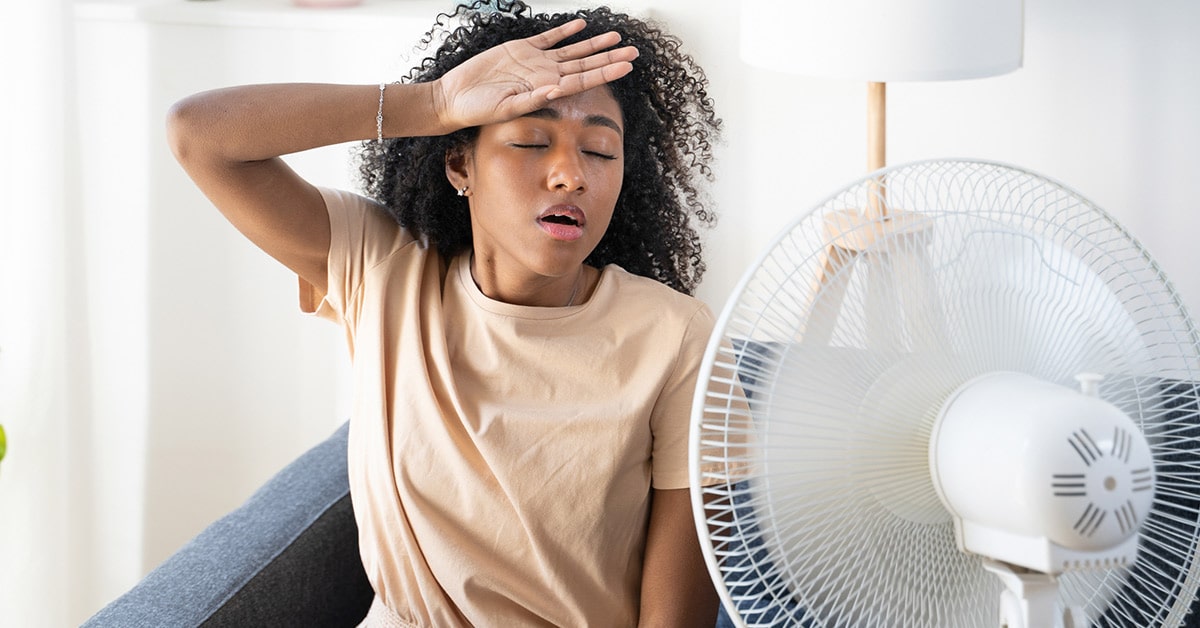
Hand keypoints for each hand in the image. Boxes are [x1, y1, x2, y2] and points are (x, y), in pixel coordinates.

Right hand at [434, 19, 638, 130]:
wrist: (456, 98)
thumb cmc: (478, 109)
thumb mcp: (506, 107)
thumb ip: (532, 99)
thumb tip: (557, 90)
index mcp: (546, 90)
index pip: (584, 80)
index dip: (607, 72)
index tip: (627, 66)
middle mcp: (546, 75)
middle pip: (586, 64)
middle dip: (610, 58)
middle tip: (634, 52)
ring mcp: (535, 62)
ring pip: (572, 50)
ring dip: (594, 44)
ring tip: (616, 37)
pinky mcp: (521, 49)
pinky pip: (548, 38)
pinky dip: (565, 32)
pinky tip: (581, 26)